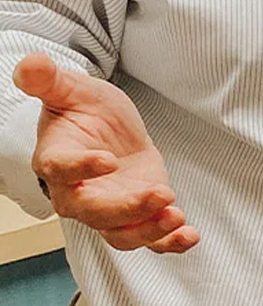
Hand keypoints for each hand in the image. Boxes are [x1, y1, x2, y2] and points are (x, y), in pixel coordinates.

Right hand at [16, 52, 198, 252]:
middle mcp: (78, 193)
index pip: (62, 170)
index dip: (82, 168)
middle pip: (95, 212)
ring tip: (178, 218)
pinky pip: (148, 238)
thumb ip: (50, 80)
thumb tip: (31, 63)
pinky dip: (168, 241)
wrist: (108, 130)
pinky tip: (189, 236)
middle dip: (128, 208)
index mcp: (56, 160)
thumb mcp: (73, 89)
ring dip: (149, 231)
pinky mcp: (136, 214)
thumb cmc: (84, 111)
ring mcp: (108, 208)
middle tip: (161, 193)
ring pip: (121, 233)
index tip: (108, 160)